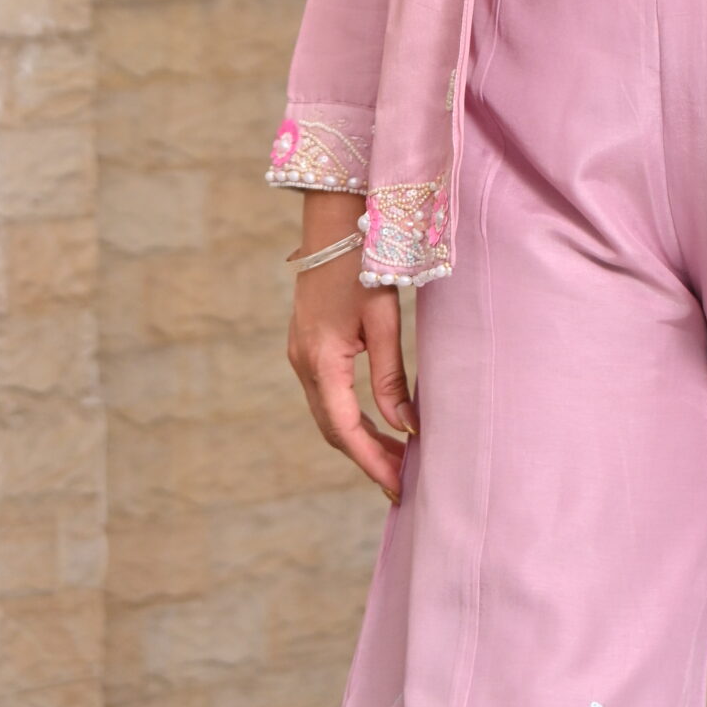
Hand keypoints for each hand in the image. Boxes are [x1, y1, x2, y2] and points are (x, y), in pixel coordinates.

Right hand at [286, 191, 416, 501]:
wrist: (333, 220)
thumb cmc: (363, 263)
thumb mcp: (384, 318)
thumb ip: (391, 375)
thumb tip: (406, 427)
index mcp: (320, 360)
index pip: (345, 429)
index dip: (371, 461)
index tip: (397, 486)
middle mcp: (302, 363)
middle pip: (333, 428)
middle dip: (367, 456)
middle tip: (403, 479)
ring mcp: (300, 355)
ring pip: (328, 414)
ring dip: (359, 438)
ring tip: (397, 457)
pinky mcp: (306, 346)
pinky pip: (326, 395)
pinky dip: (350, 416)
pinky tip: (377, 423)